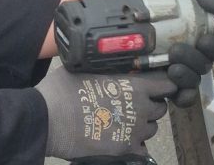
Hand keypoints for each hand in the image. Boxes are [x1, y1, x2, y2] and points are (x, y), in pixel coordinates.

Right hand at [36, 66, 175, 160]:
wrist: (49, 118)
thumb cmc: (64, 88)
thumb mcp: (86, 68)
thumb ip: (107, 68)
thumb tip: (108, 63)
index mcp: (133, 85)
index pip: (165, 84)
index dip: (165, 84)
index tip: (160, 84)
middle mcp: (139, 109)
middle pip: (160, 108)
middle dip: (152, 104)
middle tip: (136, 102)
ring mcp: (133, 132)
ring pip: (151, 129)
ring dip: (143, 123)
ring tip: (126, 120)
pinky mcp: (124, 151)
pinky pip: (141, 149)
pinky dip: (135, 144)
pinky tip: (121, 138)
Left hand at [135, 0, 213, 106]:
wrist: (119, 11)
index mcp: (199, 32)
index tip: (205, 39)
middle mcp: (192, 53)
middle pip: (208, 64)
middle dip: (198, 59)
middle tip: (178, 49)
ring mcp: (178, 69)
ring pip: (194, 79)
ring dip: (187, 73)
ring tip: (170, 63)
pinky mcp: (163, 83)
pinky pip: (182, 98)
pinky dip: (182, 95)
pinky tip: (171, 85)